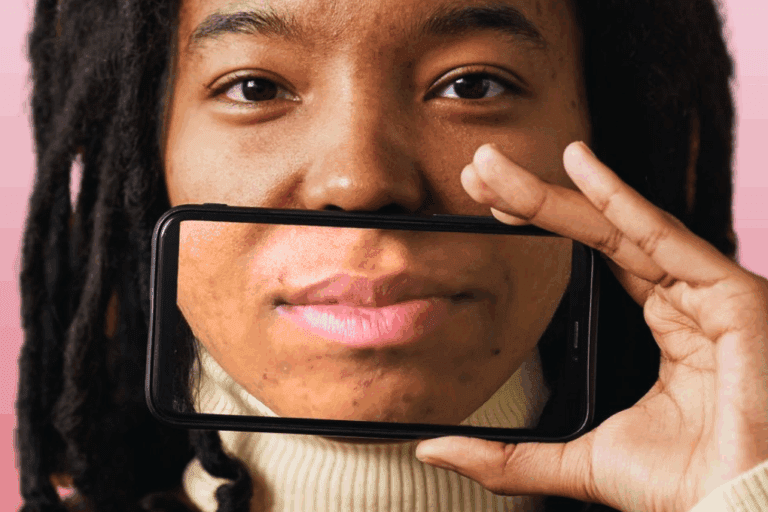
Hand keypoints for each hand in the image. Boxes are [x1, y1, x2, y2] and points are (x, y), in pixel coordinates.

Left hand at [415, 142, 767, 511]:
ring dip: (555, 192)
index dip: (543, 226)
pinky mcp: (731, 296)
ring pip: (619, 225)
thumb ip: (508, 454)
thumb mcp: (577, 459)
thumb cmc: (684, 486)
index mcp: (662, 328)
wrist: (736, 511)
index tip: (491, 208)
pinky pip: (665, 237)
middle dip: (533, 199)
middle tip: (478, 170)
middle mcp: (684, 301)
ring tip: (496, 167)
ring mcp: (707, 294)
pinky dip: (620, 199)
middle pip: (598, 232)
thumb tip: (436, 448)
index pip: (596, 258)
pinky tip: (578, 166)